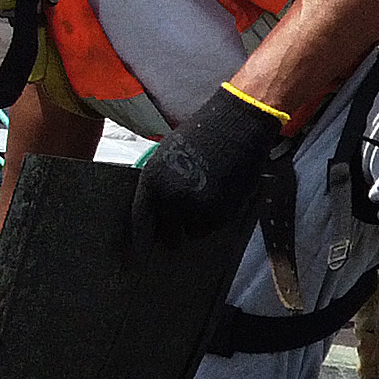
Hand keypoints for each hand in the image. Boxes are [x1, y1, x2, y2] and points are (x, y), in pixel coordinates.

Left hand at [133, 83, 292, 241]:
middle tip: (178, 231)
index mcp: (152, 181)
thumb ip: (160, 185)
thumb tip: (158, 212)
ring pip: (191, 232)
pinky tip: (220, 196)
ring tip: (206, 199)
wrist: (237, 125)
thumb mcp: (168, 155)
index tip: (140, 253)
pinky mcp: (220, 212)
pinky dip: (215, 219)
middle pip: (167, 234)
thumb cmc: (203, 134)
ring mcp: (196, 206)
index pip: (140, 220)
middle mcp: (170, 197)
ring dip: (196, 223)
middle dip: (173, 233)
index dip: (140, 238)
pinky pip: (212, 227)